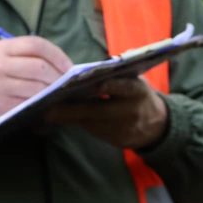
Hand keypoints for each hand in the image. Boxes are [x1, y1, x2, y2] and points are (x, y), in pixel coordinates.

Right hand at [0, 36, 72, 131]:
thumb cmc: (6, 78)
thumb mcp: (15, 61)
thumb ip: (36, 58)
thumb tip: (68, 67)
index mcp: (2, 47)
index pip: (36, 44)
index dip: (57, 55)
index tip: (70, 67)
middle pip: (38, 66)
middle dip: (58, 75)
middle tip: (66, 83)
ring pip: (37, 86)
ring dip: (52, 91)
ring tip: (57, 92)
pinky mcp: (1, 103)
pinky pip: (30, 102)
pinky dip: (43, 102)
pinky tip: (46, 102)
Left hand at [46, 77, 168, 149]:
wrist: (156, 125)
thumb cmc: (137, 94)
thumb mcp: (136, 79)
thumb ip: (121, 70)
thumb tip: (105, 62)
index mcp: (138, 91)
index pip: (124, 87)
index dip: (110, 86)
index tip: (93, 84)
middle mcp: (131, 111)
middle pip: (100, 111)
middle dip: (74, 109)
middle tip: (49, 107)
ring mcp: (123, 129)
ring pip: (92, 124)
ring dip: (69, 118)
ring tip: (47, 112)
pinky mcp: (115, 141)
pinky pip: (92, 132)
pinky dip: (76, 124)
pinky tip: (58, 119)